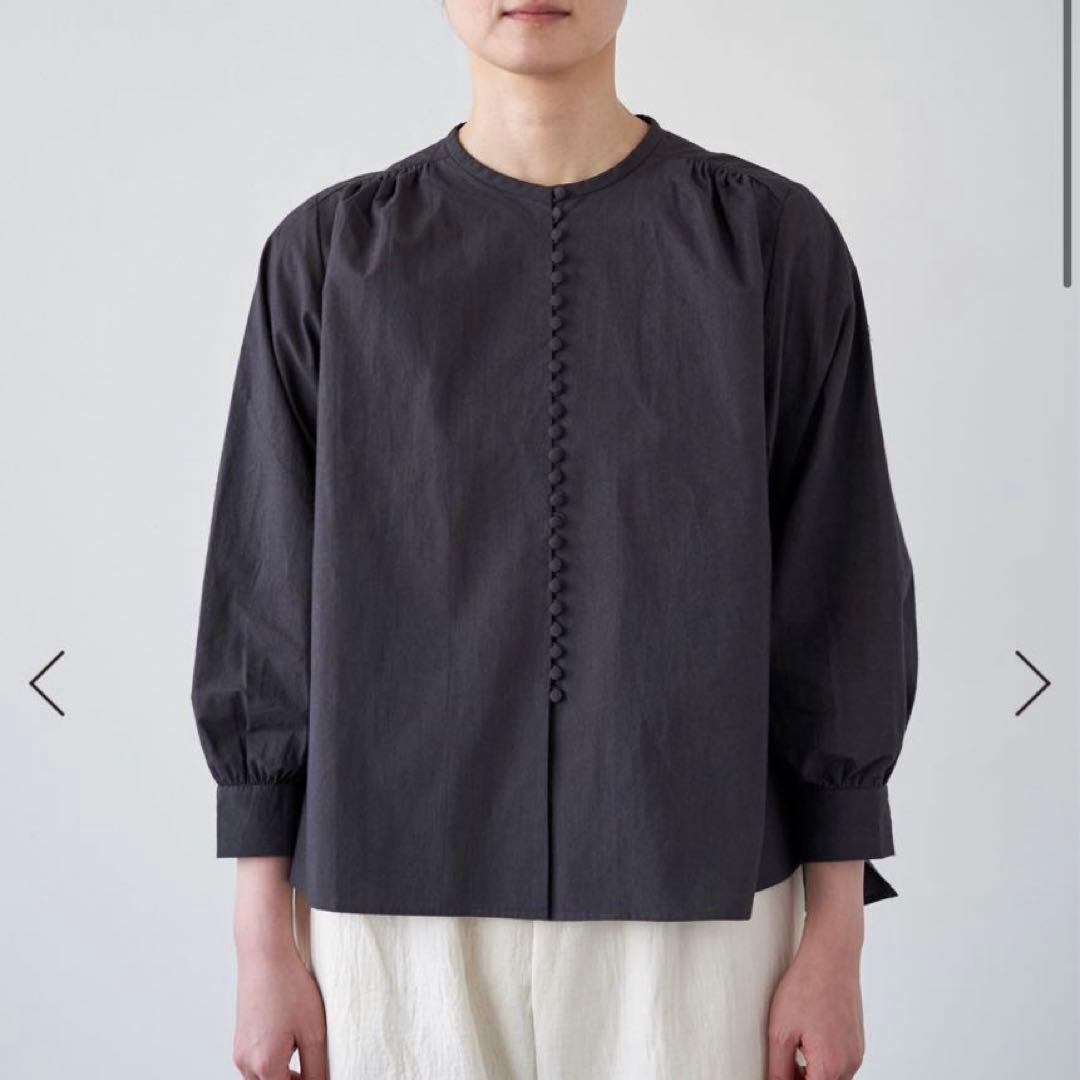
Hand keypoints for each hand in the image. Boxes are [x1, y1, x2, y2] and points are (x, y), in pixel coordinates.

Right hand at [233, 937, 327, 1079]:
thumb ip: (317, 1068)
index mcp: (265, 1065)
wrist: (265, 956)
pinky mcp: (240, 1040)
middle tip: (312, 1065)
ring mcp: (239, 1052)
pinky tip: (288, 1040)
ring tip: (302, 1050)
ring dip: (281, 1074)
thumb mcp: (313, 1031)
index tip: (318, 1073)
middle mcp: (246, 1063)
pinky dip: (272, 1062)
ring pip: (262, 1079)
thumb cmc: (289, 987)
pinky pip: (255, 1064)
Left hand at [766, 860, 865, 1078]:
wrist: (831, 956)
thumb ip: (779, 1070)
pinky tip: (808, 1038)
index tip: (781, 1072)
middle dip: (800, 1079)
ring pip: (832, 1077)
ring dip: (812, 1072)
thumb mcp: (780, 1032)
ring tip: (793, 1048)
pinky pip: (840, 1063)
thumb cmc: (807, 987)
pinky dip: (823, 1060)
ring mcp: (856, 1053)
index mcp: (830, 1068)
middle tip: (783, 1061)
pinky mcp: (857, 1041)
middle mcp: (849, 1065)